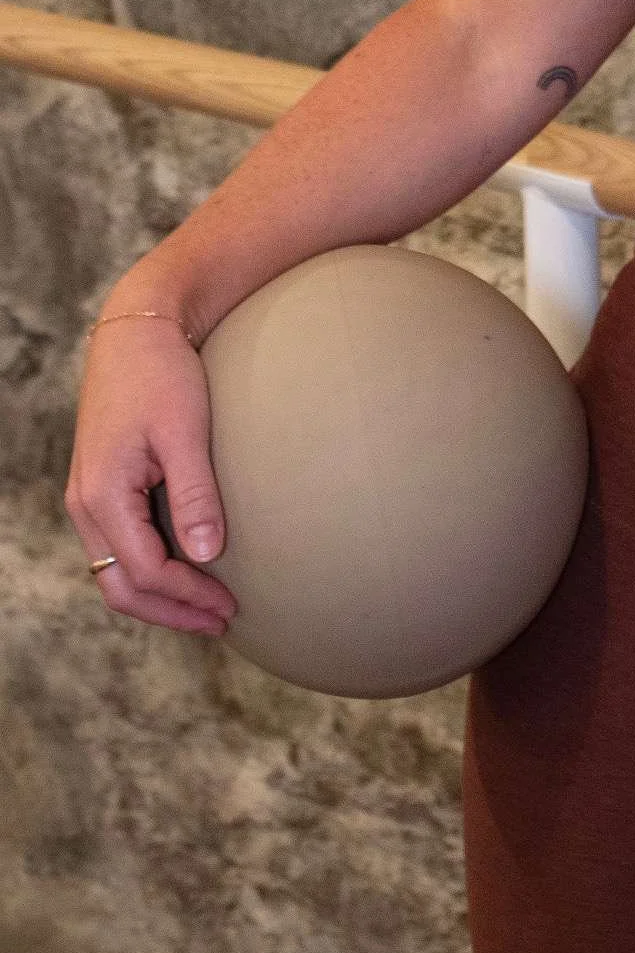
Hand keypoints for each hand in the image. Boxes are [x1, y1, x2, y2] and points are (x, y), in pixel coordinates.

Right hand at [65, 316, 238, 635]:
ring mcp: (89, 497)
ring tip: (207, 607)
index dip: (189, 596)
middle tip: (221, 622)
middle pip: (122, 587)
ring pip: (116, 571)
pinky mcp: (102, 486)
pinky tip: (186, 568)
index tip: (230, 606)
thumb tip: (207, 556)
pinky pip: (119, 547)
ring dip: (160, 595)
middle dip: (171, 611)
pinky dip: (149, 569)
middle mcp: (86, 505)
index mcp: (102, 496)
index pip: (145, 572)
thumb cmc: (163, 374)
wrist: (136, 330)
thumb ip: (195, 494)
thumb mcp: (185, 431)